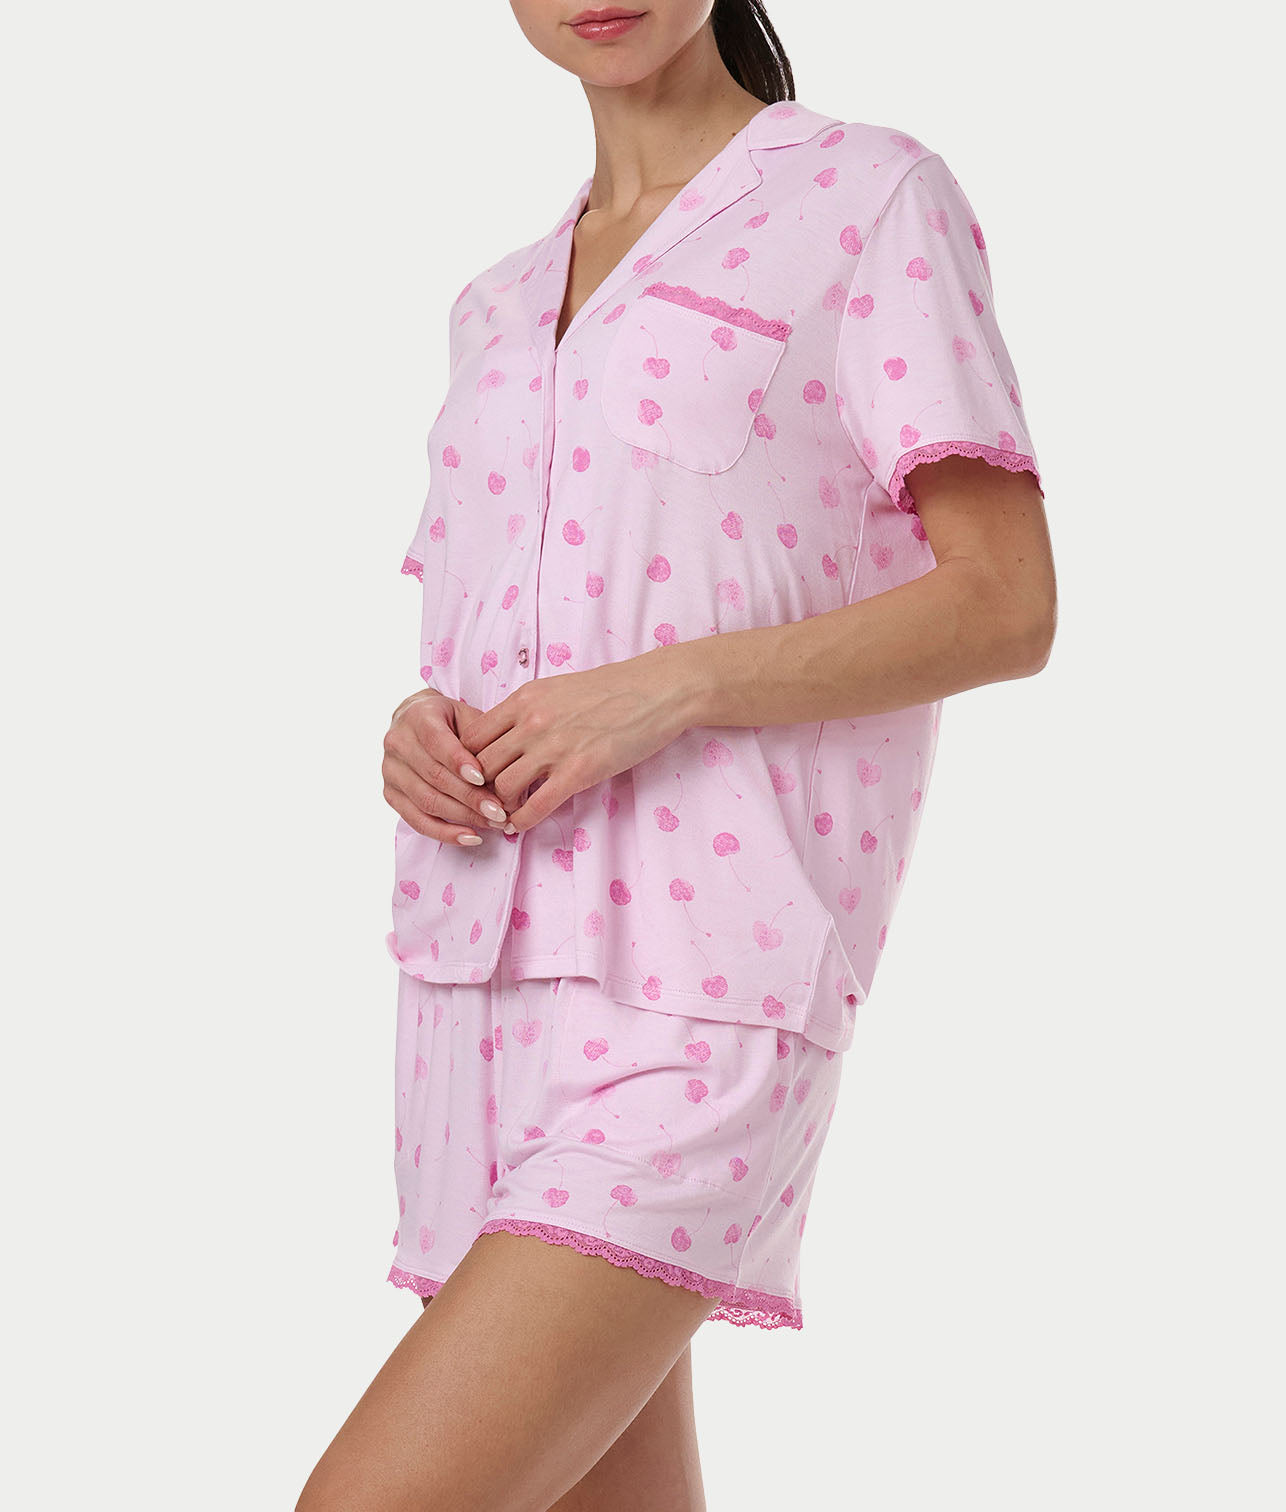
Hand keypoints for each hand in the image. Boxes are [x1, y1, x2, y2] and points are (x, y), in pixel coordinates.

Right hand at [382, 688, 515, 845]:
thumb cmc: (451, 721)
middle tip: (500, 811)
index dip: (459, 762)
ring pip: (427, 801)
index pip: (437, 742)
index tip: (483, 779)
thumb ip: (483, 740)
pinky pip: (416, 820)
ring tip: (493, 824)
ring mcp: (390, 770)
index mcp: (417, 716)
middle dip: (470, 797)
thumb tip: (507, 775)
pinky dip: (444, 832)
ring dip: (463, 817)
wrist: (416, 721)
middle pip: (434, 776)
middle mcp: (398, 743)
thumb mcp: (469, 717)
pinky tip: (470, 837)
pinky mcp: (390, 794)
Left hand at [453, 651, 692, 832]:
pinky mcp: (579, 771)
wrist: (656, 690)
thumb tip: (507, 735)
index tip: (476, 776)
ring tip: (505, 814)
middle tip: (484, 802)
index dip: (468, 761)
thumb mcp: (558, 688)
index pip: (472, 737)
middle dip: (479, 789)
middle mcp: (531, 722)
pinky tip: (522, 825)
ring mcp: (554, 747)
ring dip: (500, 807)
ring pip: (503, 788)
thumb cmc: (612, 688)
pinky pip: (536, 806)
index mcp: (524, 699)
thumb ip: (529, 710)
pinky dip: (522, 821)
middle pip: (482, 766)